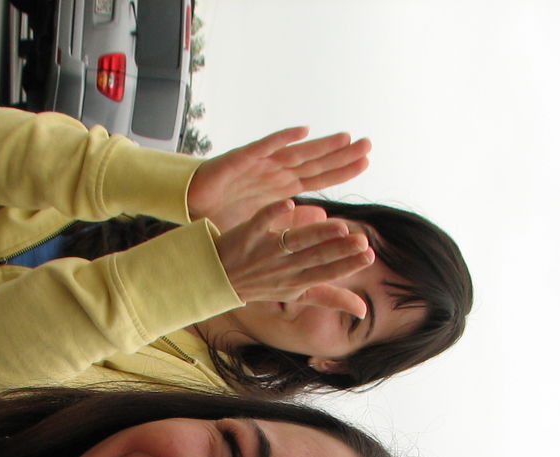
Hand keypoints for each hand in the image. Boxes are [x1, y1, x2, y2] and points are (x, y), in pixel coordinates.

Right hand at [188, 127, 370, 232]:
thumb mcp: (267, 223)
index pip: (318, 177)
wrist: (192, 206)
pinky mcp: (241, 159)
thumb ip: (294, 221)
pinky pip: (264, 146)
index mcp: (282, 186)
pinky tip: (302, 131)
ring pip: (296, 152)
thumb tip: (322, 217)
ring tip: (345, 137)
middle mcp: (275, 171)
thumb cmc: (225, 211)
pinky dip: (282, 139)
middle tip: (368, 144)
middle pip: (314, 162)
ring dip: (320, 145)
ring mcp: (260, 164)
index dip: (341, 170)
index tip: (366, 162)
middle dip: (340, 153)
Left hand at [214, 201, 373, 316]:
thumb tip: (363, 311)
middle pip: (314, 257)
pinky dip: (273, 215)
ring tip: (339, 226)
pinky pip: (261, 224)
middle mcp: (283, 268)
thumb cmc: (263, 285)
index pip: (326, 273)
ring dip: (316, 234)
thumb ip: (330, 298)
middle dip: (339, 250)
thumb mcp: (298, 295)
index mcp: (297, 282)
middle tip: (362, 241)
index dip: (347, 266)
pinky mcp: (247, 236)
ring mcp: (265, 252)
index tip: (369, 256)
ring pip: (294, 242)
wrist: (217, 278)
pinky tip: (289, 205)